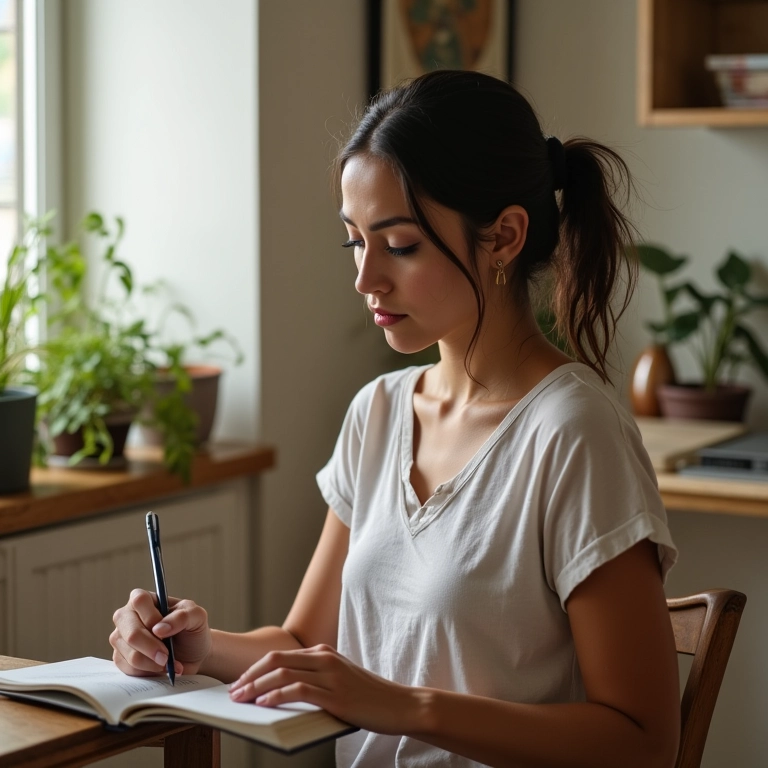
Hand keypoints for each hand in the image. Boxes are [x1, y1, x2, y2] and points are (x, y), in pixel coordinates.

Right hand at [110, 589, 211, 676]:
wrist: (192, 655)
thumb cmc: (192, 630)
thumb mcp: (196, 617)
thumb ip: (182, 617)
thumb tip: (159, 628)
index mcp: (145, 600)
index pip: (139, 601)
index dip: (151, 618)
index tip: (166, 632)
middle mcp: (128, 616)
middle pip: (131, 633)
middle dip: (152, 648)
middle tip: (167, 657)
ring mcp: (121, 637)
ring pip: (131, 654)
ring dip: (153, 663)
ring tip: (169, 662)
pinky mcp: (120, 658)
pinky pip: (129, 668)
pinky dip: (148, 671)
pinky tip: (160, 668)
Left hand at [228, 644, 418, 734]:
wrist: (400, 704)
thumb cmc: (368, 697)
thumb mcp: (339, 681)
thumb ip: (315, 680)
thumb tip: (278, 694)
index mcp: (323, 653)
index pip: (279, 656)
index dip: (254, 669)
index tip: (239, 683)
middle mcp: (324, 658)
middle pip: (275, 660)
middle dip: (249, 676)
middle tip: (232, 692)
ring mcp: (330, 675)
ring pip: (282, 674)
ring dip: (256, 687)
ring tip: (241, 700)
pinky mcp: (335, 694)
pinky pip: (298, 690)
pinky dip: (277, 696)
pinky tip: (264, 704)